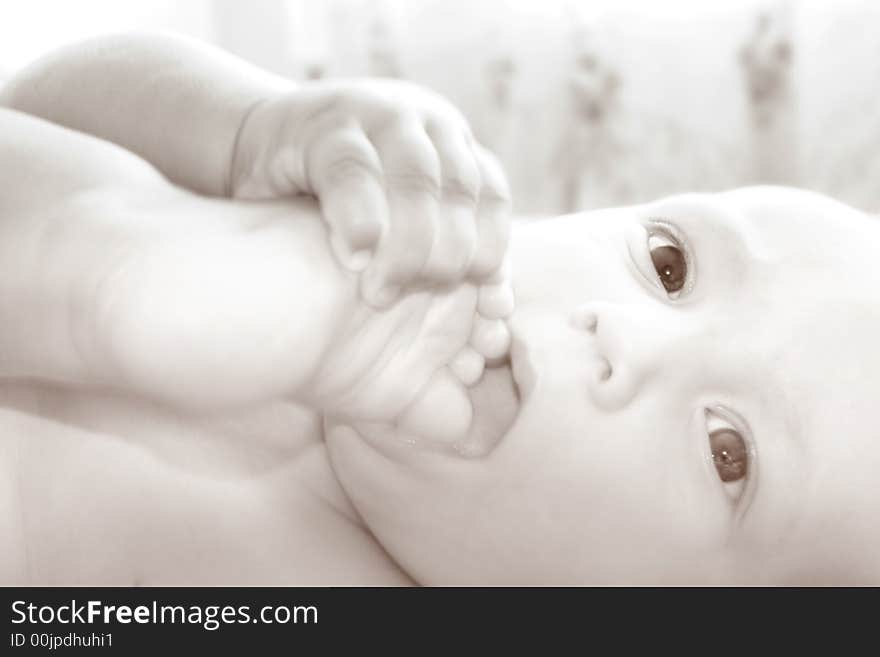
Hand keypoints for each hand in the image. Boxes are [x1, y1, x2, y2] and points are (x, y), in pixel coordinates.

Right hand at [229, 79, 511, 307]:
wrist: (258, 149)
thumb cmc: (336, 201)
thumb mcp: (398, 218)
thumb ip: (445, 250)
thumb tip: (500, 307)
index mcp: (450, 143)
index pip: (492, 195)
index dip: (491, 247)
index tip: (474, 294)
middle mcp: (422, 123)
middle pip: (459, 189)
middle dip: (447, 253)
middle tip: (418, 296)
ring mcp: (376, 115)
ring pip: (415, 179)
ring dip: (408, 245)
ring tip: (381, 294)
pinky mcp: (324, 126)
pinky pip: (352, 171)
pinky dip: (360, 218)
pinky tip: (356, 257)